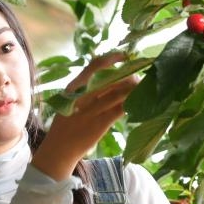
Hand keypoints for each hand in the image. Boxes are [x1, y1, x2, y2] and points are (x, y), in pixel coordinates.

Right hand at [30, 52, 135, 180]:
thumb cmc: (68, 122)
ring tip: (144, 88)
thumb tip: (110, 75)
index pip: (96, 65)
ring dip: (134, 88)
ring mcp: (91, 110)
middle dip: (130, 74)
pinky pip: (120, 110)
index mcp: (75, 86)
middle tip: (141, 75)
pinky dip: (131, 104)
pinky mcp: (99, 124)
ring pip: (119, 92)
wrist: (59, 148)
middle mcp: (82, 95)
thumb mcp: (71, 100)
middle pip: (112, 78)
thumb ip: (87, 88)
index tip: (127, 55)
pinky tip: (138, 103)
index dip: (113, 58)